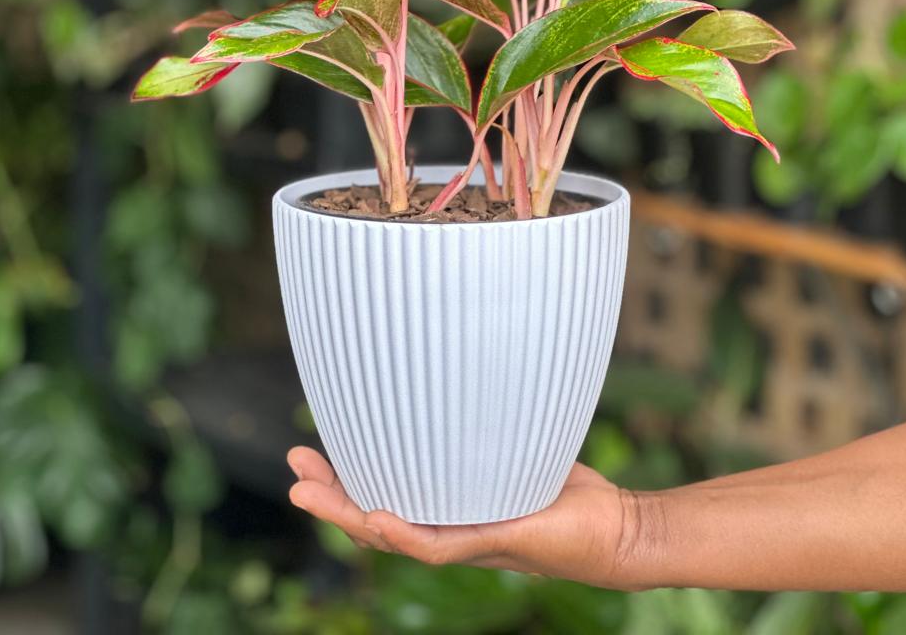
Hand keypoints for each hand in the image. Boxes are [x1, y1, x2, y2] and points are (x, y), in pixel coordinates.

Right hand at [287, 447, 645, 587]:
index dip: (344, 479)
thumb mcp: (518, 446)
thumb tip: (468, 359)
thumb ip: (489, 419)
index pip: (383, 495)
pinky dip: (404, 532)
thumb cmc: (566, 489)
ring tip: (307, 495)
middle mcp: (449, 528)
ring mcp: (467, 539)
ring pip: (391, 536)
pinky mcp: (494, 541)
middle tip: (291, 474)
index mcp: (448, 509)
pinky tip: (375, 518)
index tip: (309, 449)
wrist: (613, 530)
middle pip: (373, 519)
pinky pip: (438, 545)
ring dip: (346, 516)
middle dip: (328, 498)